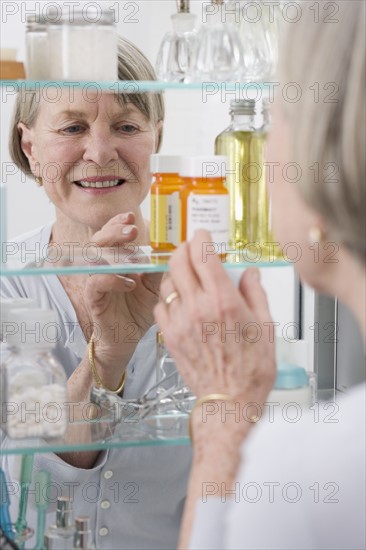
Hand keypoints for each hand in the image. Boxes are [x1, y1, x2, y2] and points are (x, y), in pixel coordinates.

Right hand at [84, 213, 160, 380]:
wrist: (127, 337)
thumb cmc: (139, 310)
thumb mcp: (155, 286)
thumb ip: (159, 269)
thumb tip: (178, 249)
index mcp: (118, 258)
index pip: (113, 233)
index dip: (119, 222)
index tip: (132, 217)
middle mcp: (104, 266)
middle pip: (100, 239)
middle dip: (114, 231)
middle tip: (131, 231)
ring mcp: (96, 280)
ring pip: (94, 258)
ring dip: (113, 253)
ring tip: (132, 256)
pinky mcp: (93, 297)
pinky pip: (96, 283)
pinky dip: (112, 280)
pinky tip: (129, 283)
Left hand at [154, 230, 275, 408]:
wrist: (229, 401)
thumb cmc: (251, 369)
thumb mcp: (265, 327)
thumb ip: (256, 293)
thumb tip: (250, 273)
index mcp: (224, 301)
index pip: (204, 255)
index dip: (201, 238)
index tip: (203, 234)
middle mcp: (198, 307)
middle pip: (179, 262)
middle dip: (184, 249)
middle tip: (191, 249)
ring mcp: (180, 322)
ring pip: (167, 282)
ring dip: (176, 273)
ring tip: (187, 276)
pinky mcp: (169, 336)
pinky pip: (160, 306)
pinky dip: (168, 298)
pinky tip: (180, 302)